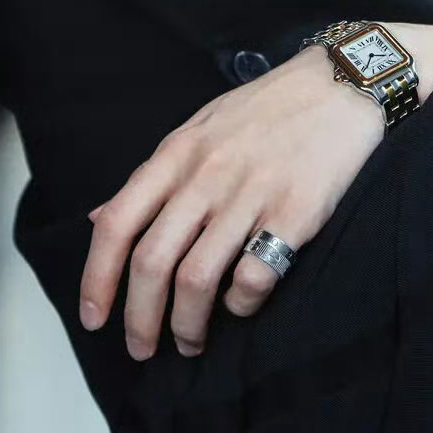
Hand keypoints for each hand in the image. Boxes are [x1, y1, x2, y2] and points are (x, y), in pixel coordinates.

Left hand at [77, 43, 385, 361]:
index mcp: (177, 153)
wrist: (339, 82)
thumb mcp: (198, 129)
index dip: (96, 278)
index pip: (118, 222)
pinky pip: (254, 276)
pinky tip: (242, 303)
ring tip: (190, 341)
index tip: (93, 318)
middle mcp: (207, 175)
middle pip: (152, 262)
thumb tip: (100, 219)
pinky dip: (241, 304)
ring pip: (197, 279)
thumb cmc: (267, 109)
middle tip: (142, 349)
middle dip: (140, 319)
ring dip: (187, 325)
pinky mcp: (296, 212)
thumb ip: (154, 177)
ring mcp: (251, 194)